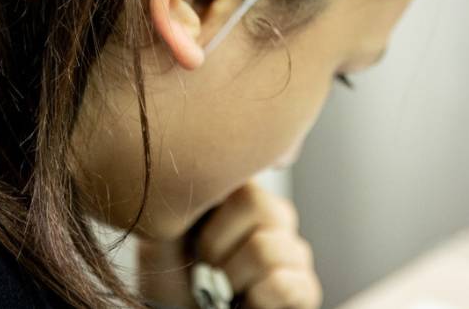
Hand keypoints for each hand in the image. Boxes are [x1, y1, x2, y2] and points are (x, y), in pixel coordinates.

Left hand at [135, 180, 320, 308]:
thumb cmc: (172, 277)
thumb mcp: (163, 232)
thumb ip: (177, 198)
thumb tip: (183, 171)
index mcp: (243, 193)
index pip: (239, 172)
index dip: (209, 212)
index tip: (191, 237)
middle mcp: (276, 216)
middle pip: (257, 203)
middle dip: (216, 245)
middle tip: (206, 267)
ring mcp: (294, 251)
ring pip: (265, 248)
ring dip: (231, 279)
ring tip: (225, 290)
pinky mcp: (306, 287)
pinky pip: (282, 284)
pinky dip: (253, 300)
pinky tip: (246, 303)